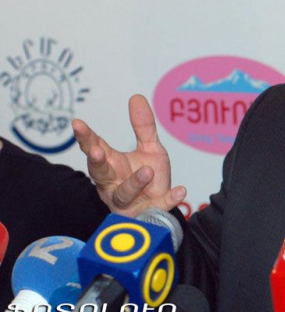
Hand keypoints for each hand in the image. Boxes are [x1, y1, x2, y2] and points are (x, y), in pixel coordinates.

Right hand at [72, 94, 185, 216]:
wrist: (161, 207)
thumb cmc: (149, 177)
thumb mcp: (149, 149)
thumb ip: (143, 126)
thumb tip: (136, 97)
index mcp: (111, 165)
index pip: (94, 148)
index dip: (86, 137)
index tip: (77, 124)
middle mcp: (112, 184)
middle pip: (99, 173)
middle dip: (97, 162)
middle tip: (97, 150)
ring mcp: (128, 202)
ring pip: (124, 194)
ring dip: (134, 182)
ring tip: (148, 171)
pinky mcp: (146, 214)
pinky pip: (157, 207)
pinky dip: (168, 199)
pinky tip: (181, 190)